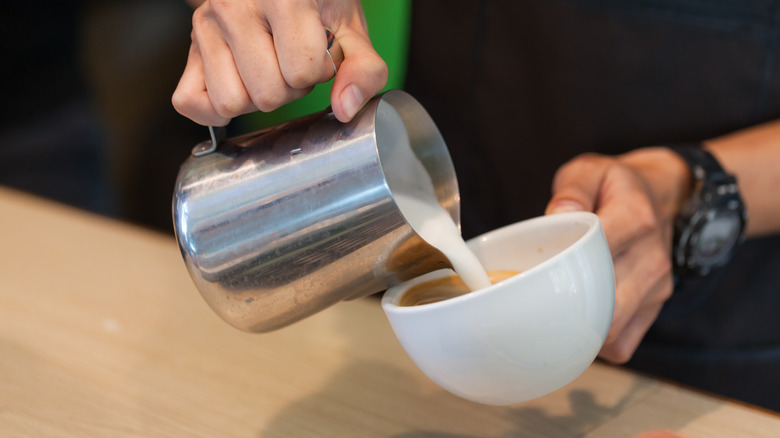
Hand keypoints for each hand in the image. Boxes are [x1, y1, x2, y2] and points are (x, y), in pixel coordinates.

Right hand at [172, 0, 388, 125]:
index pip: (302, 70)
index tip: (319, 53)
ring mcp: (206, 26)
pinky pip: (190, 103)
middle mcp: (235, 6)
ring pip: (231, 101)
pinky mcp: (189, 48)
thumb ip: (363, 69)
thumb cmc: (316, 4)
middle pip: (267, 94)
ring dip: (257, 97)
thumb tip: (344, 109)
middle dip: (290, 88)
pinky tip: (240, 85)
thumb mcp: (350, 27)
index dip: (319, 72)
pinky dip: (216, 108)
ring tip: (269, 68)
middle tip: (292, 62)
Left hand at [545, 148, 690, 362]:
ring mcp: (656, 287)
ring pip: (613, 329)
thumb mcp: (591, 170)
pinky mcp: (654, 308)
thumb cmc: (615, 187)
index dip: (563, 263)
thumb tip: (558, 214)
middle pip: (605, 301)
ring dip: (578, 327)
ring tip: (551, 310)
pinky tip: (577, 321)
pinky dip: (597, 342)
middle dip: (564, 306)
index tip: (535, 268)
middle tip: (532, 298)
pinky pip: (623, 344)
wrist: (664, 196)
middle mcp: (651, 257)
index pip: (600, 248)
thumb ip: (572, 188)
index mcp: (635, 218)